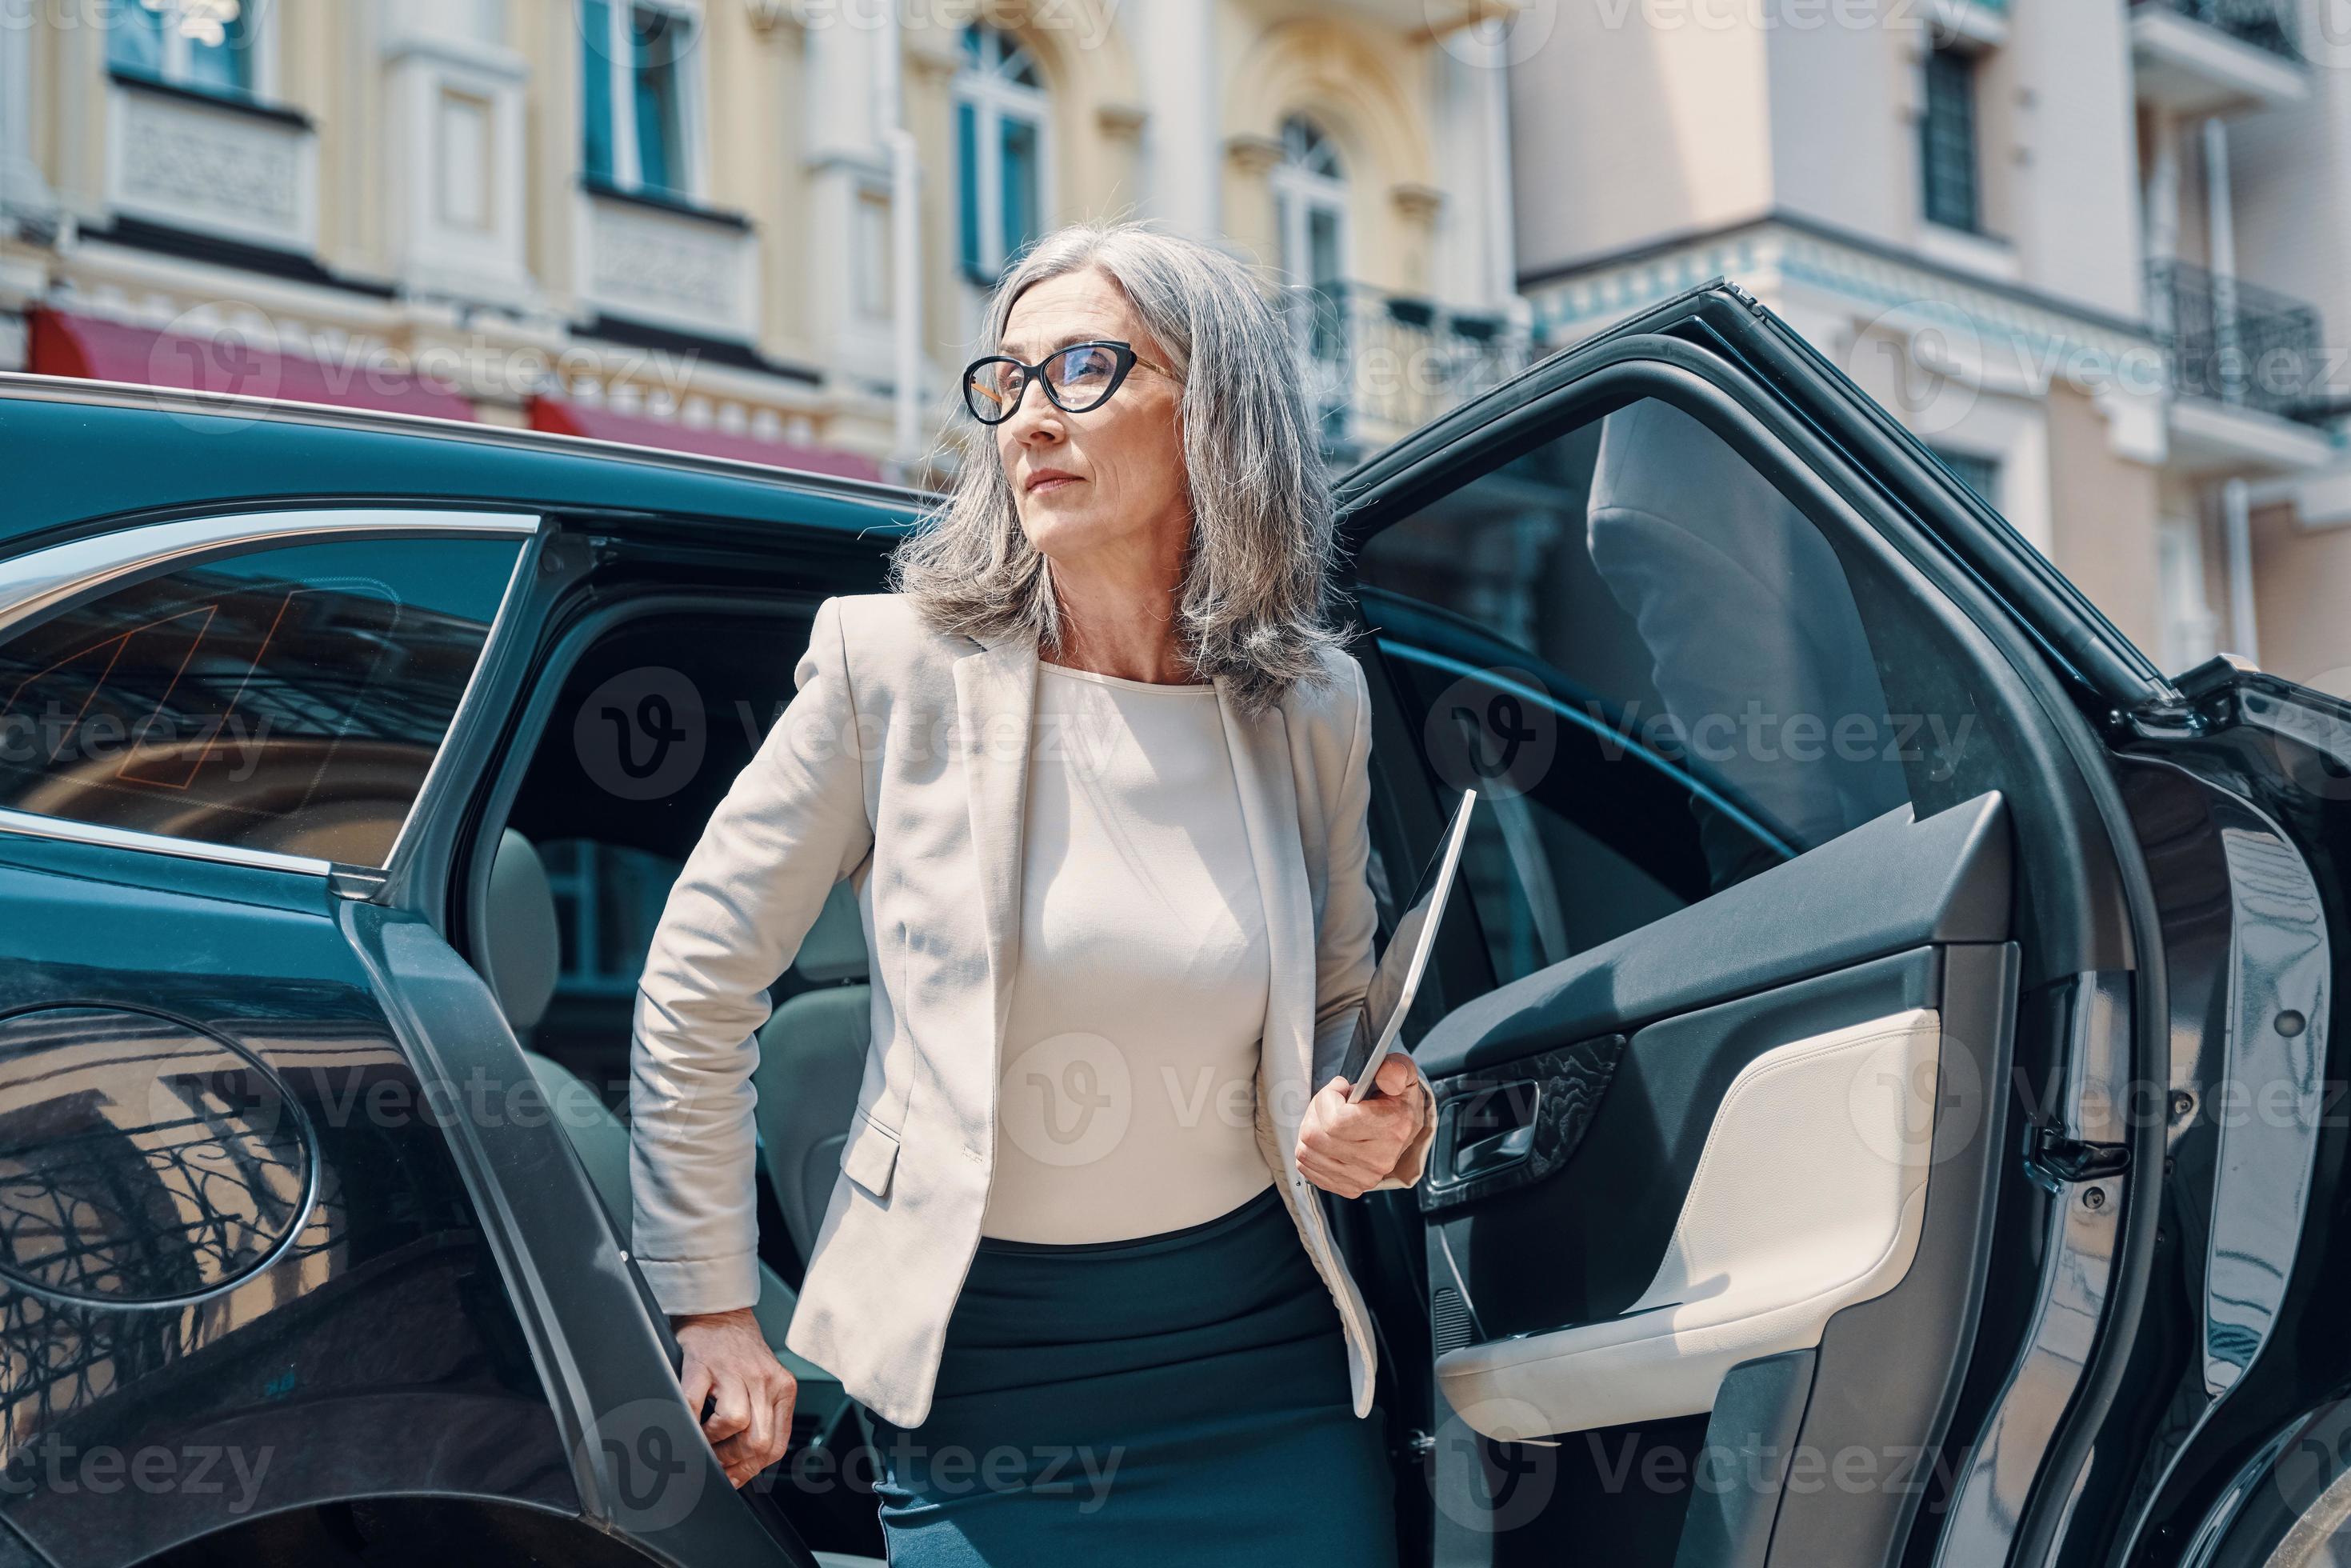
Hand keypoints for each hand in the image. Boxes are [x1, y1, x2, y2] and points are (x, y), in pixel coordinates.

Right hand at [673, 1307, 797, 1487]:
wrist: (720, 1312)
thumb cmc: (739, 1352)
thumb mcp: (764, 1383)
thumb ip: (762, 1417)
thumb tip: (743, 1467)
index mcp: (781, 1388)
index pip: (776, 1445)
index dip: (751, 1470)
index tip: (733, 1478)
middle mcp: (764, 1380)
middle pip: (759, 1440)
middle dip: (734, 1462)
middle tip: (715, 1463)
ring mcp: (735, 1371)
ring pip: (736, 1423)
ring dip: (714, 1442)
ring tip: (704, 1439)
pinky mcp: (704, 1364)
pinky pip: (696, 1403)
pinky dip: (690, 1421)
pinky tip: (687, 1423)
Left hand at [1295, 1055, 1428, 1198]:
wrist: (1404, 1130)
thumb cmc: (1398, 1101)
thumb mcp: (1403, 1075)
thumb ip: (1395, 1070)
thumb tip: (1385, 1074)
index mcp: (1393, 1128)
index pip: (1336, 1121)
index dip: (1328, 1098)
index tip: (1339, 1089)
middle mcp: (1378, 1159)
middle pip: (1315, 1136)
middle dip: (1315, 1112)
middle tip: (1331, 1103)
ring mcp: (1363, 1178)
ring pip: (1306, 1152)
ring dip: (1310, 1129)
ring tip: (1328, 1119)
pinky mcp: (1349, 1188)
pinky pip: (1306, 1168)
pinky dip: (1309, 1150)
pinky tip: (1326, 1138)